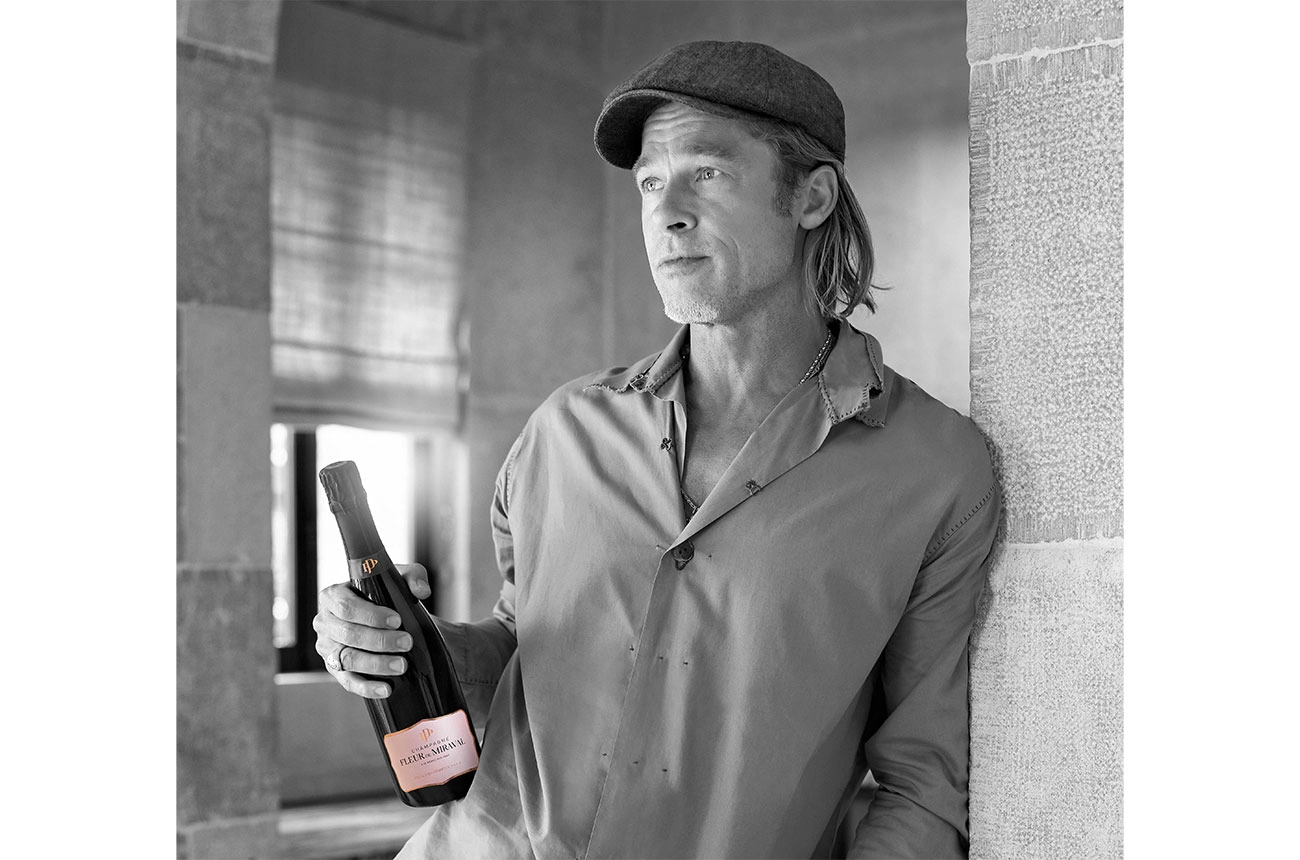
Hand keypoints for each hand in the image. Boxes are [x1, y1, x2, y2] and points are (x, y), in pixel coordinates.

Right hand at [312, 562, 432, 698]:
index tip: (397, 620)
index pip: (346, 607)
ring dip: (376, 664)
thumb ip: (413, 576)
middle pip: (348, 634)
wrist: (385, 620)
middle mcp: (324, 622)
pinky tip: (386, 688)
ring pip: (348, 659)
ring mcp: (327, 648)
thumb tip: (421, 591)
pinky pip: (348, 681)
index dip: (371, 615)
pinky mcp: (335, 669)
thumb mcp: (398, 579)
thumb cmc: (386, 596)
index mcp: (332, 596)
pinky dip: (367, 687)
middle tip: (406, 642)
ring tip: (401, 665)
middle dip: (380, 640)